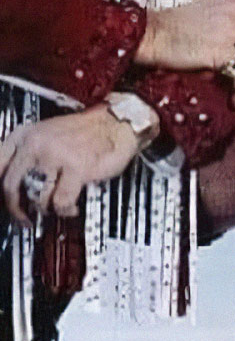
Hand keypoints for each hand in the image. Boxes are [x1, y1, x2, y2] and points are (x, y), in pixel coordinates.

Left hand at [0, 105, 139, 224]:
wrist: (117, 122)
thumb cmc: (85, 132)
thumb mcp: (47, 136)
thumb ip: (26, 156)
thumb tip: (10, 186)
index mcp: (26, 134)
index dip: (0, 189)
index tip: (6, 201)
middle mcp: (37, 142)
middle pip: (10, 185)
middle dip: (16, 208)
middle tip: (23, 218)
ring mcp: (56, 154)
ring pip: (36, 197)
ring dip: (48, 208)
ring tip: (57, 205)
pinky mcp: (76, 166)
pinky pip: (61, 201)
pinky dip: (66, 209)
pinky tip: (71, 205)